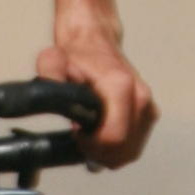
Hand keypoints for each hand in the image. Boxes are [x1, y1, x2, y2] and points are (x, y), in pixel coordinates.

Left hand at [40, 12, 155, 167]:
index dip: (92, 145)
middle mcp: (140, 96)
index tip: (77, 134)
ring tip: (89, 137)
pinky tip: (101, 136)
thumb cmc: (76, 54)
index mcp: (120, 86)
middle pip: (124, 150)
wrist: (95, 41)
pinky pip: (135, 145)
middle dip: (100, 153)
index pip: (113, 137)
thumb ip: (50, 73)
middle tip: (81, 139)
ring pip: (131, 151)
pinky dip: (118, 148)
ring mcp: (148, 106)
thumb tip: (44, 88)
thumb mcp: (54, 60)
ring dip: (109, 153)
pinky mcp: (150, 114)